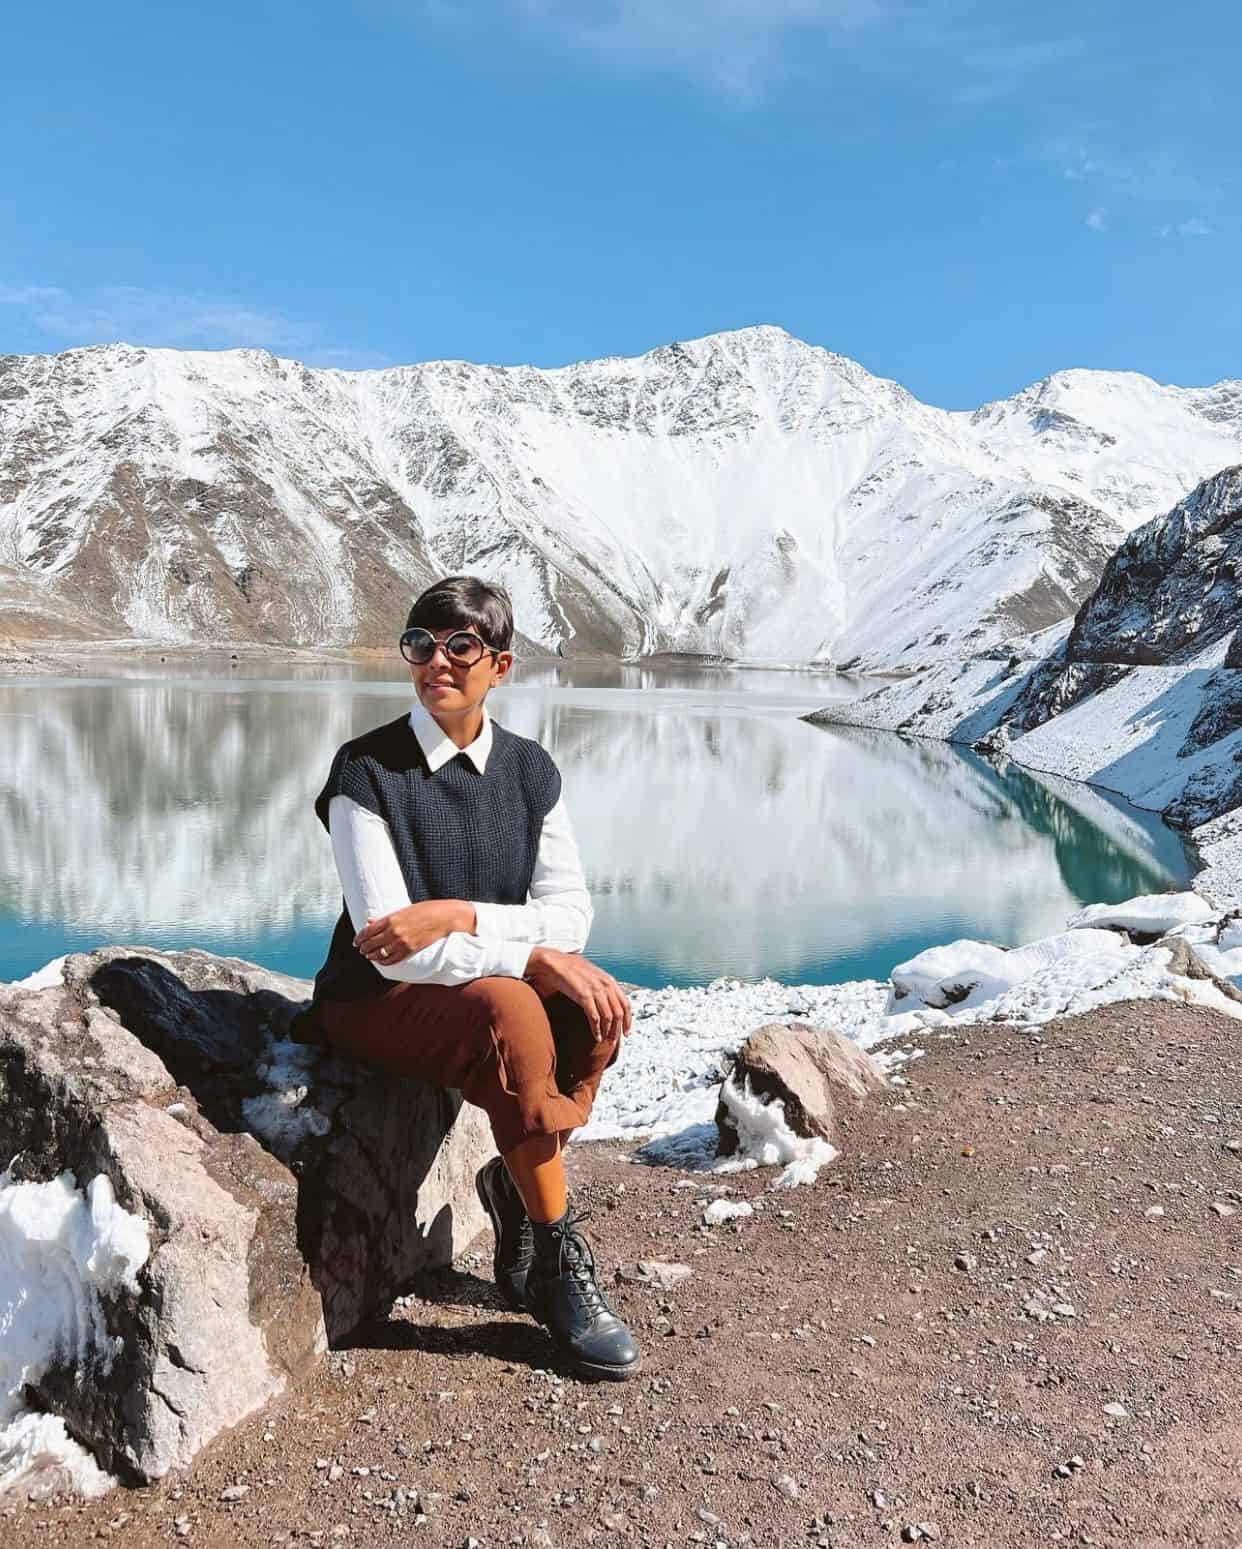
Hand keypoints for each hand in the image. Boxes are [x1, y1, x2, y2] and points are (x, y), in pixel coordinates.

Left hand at [354, 900, 474, 965]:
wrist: (444, 917)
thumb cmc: (425, 910)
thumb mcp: (403, 910)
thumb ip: (385, 918)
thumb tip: (370, 922)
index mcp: (391, 919)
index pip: (367, 931)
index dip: (359, 938)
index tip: (356, 941)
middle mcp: (394, 932)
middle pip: (371, 944)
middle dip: (363, 948)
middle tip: (361, 949)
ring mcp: (402, 942)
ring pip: (379, 954)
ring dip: (371, 956)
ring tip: (368, 955)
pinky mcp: (410, 951)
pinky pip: (392, 960)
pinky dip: (384, 962)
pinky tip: (381, 961)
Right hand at [524, 947, 631, 1043]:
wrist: (555, 962)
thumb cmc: (572, 969)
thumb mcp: (593, 975)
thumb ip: (603, 986)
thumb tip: (608, 1001)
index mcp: (610, 981)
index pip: (626, 1004)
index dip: (628, 1020)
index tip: (626, 1032)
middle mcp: (606, 985)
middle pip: (618, 1013)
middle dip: (618, 1030)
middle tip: (615, 1041)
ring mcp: (595, 990)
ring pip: (608, 1017)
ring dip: (608, 1032)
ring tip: (605, 1041)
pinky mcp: (583, 996)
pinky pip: (594, 1017)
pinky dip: (596, 1030)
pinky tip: (596, 1037)